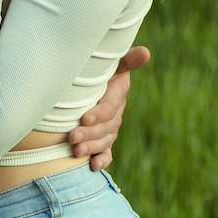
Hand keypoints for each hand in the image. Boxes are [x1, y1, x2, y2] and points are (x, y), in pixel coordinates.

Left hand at [68, 45, 150, 170]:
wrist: (92, 79)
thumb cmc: (99, 67)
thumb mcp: (113, 61)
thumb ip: (127, 59)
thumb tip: (145, 52)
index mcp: (117, 93)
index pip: (110, 107)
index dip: (99, 114)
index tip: (85, 118)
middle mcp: (116, 112)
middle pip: (106, 127)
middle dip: (89, 134)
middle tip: (72, 137)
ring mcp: (111, 127)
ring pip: (105, 141)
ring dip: (92, 148)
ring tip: (76, 151)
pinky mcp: (104, 138)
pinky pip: (107, 151)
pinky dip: (102, 160)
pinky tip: (94, 165)